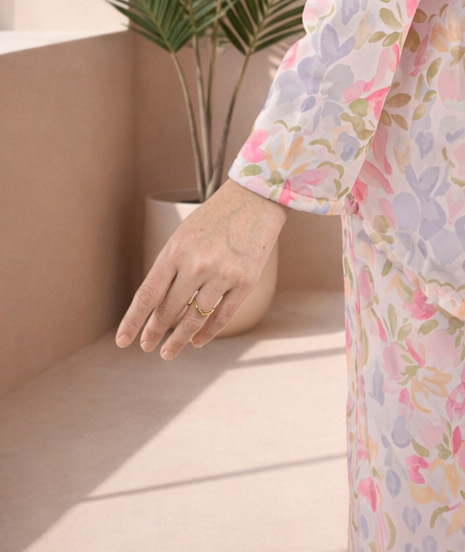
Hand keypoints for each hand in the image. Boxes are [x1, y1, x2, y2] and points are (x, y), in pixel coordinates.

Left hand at [115, 178, 287, 359]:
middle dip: (154, 333)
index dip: (132, 321)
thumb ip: (169, 269)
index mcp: (175, 250)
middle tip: (146, 347)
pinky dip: (207, 333)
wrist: (255, 199)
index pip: (147, 295)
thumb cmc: (214, 219)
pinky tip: (197, 341)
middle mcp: (197, 264)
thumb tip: (154, 309)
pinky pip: (221, 317)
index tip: (123, 341)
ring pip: (194, 319)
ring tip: (168, 352)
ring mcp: (222, 274)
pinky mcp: (245, 281)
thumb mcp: (183, 237)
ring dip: (178, 340)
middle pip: (168, 311)